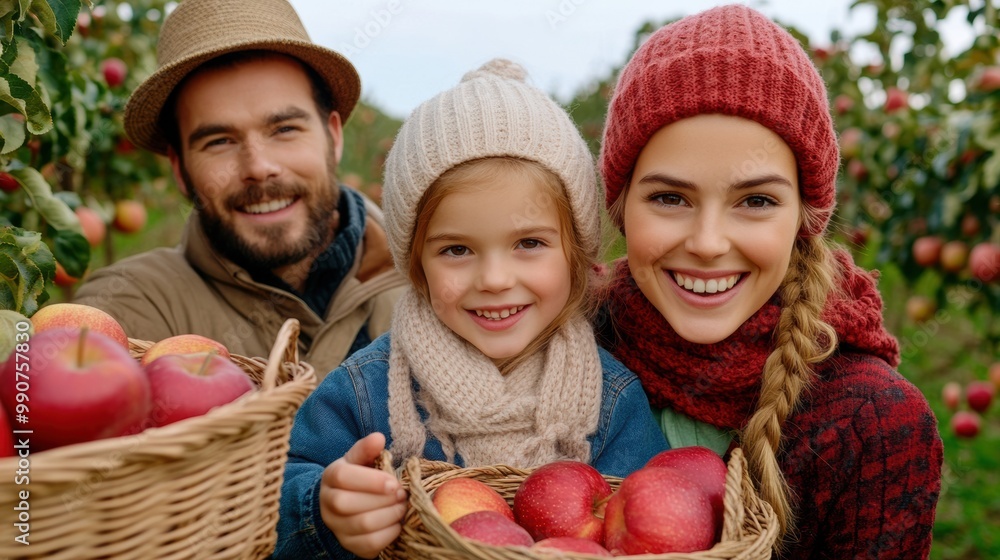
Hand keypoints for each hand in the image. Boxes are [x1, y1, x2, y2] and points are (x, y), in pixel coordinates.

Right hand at [320, 432, 406, 558]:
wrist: (341, 505)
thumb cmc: (356, 478)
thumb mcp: (358, 460)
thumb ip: (367, 449)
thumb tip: (378, 438)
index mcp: (331, 477)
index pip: (343, 478)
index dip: (371, 481)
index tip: (394, 483)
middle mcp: (328, 504)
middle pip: (349, 504)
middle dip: (383, 499)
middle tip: (402, 495)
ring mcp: (337, 527)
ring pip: (362, 525)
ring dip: (389, 515)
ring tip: (402, 507)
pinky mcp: (349, 545)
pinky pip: (370, 544)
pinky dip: (389, 533)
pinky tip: (397, 523)